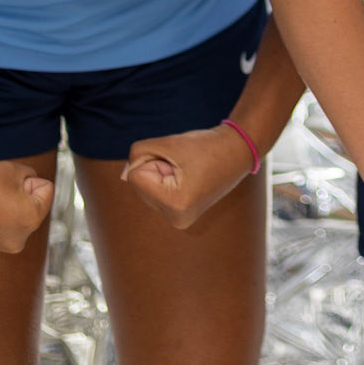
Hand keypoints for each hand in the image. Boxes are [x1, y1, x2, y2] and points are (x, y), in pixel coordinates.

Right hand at [0, 155, 53, 253]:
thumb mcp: (13, 169)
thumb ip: (32, 179)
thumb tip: (31, 190)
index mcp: (29, 221)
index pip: (46, 191)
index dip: (28, 179)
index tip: (7, 179)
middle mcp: (16, 241)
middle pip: (31, 208)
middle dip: (20, 196)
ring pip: (12, 217)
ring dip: (5, 207)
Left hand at [122, 125, 253, 228]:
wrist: (237, 152)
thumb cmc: (205, 146)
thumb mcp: (167, 143)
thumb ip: (138, 154)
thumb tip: (126, 176)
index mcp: (175, 204)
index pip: (135, 176)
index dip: (153, 159)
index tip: (179, 160)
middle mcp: (176, 219)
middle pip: (139, 185)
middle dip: (157, 168)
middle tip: (185, 164)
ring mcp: (179, 221)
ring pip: (146, 189)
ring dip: (161, 174)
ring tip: (188, 170)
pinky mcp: (180, 216)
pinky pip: (156, 194)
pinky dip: (166, 181)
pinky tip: (188, 178)